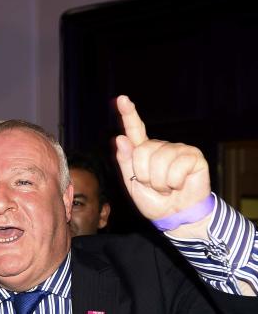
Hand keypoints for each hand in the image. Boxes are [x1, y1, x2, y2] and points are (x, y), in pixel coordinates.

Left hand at [114, 95, 210, 226]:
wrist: (175, 215)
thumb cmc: (154, 200)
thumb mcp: (132, 183)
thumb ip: (126, 162)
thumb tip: (120, 137)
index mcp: (143, 151)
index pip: (135, 130)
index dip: (128, 114)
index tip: (121, 99)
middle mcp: (160, 146)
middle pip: (142, 151)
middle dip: (144, 175)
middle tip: (154, 186)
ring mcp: (178, 149)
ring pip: (158, 161)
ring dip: (159, 182)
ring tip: (167, 187)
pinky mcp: (193, 156)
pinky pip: (176, 167)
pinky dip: (174, 182)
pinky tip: (179, 185)